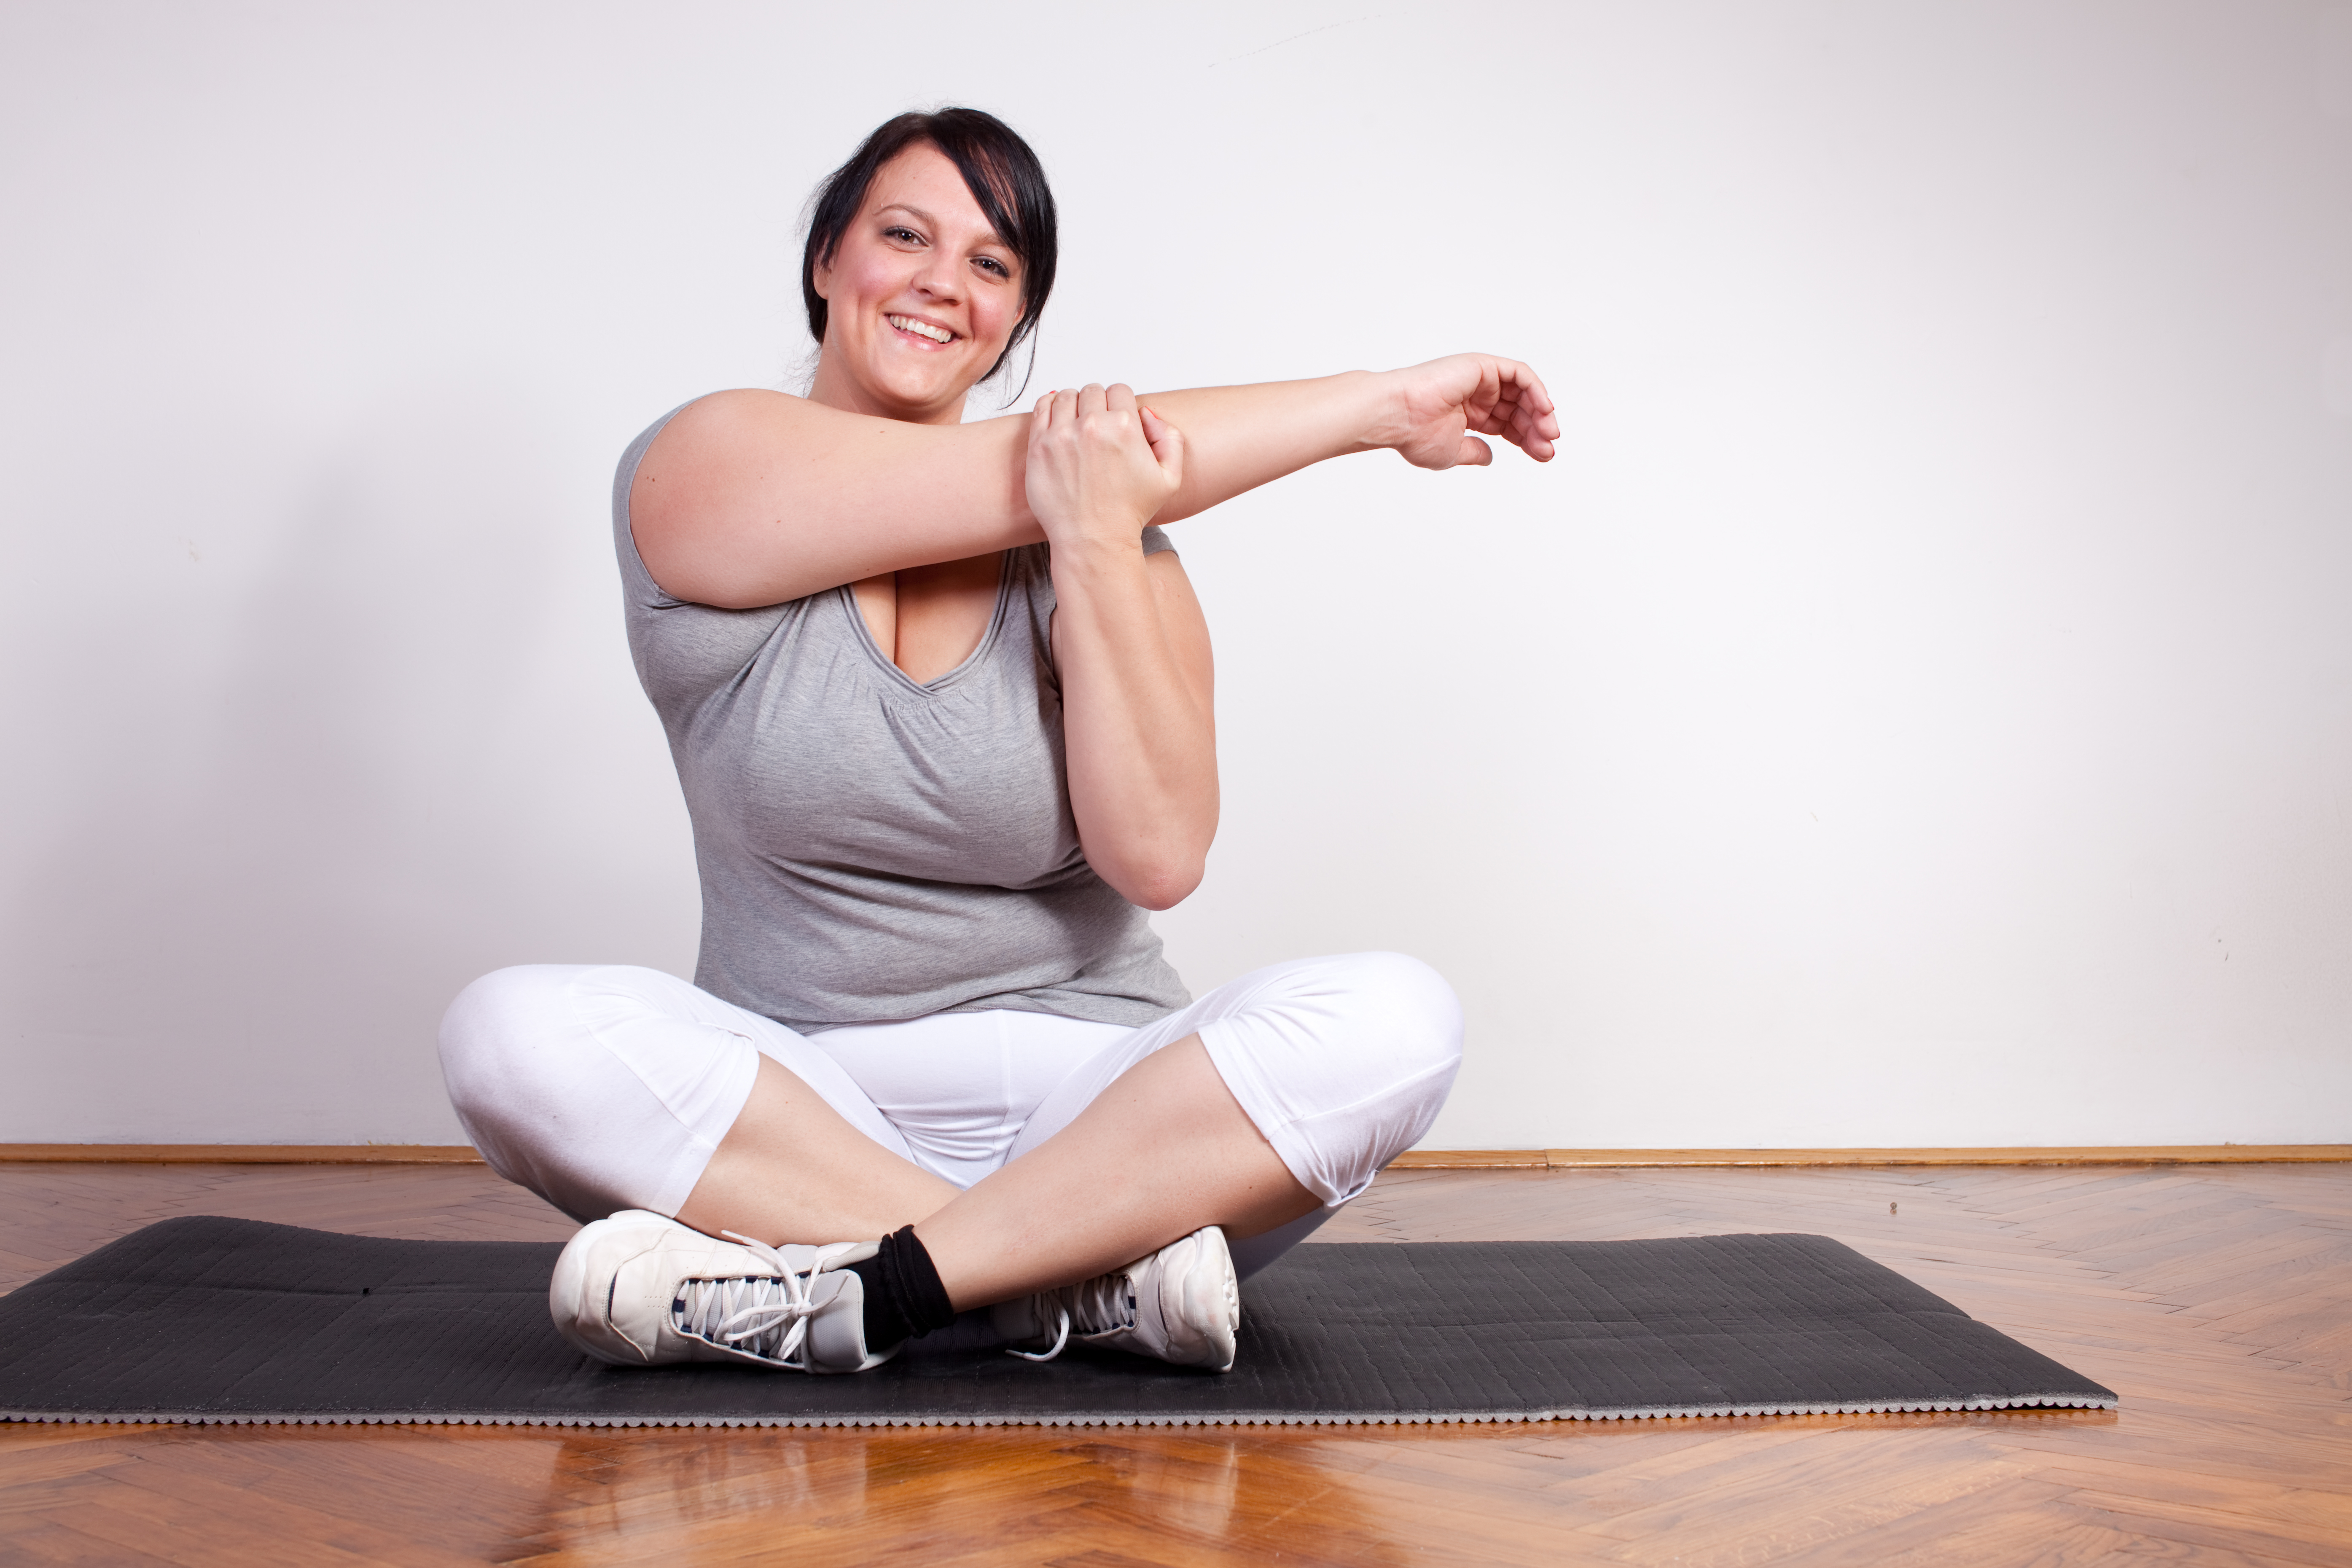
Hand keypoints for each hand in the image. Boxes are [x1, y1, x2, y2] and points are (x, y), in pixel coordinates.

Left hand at [1024, 383, 1186, 547]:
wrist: (1094, 540)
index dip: (1119, 404)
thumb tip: (1146, 412)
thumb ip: (1169, 437)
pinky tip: (1057, 421)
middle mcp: (1092, 426)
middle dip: (1097, 404)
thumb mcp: (1170, 477)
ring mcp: (1061, 435)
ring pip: (1066, 396)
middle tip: (1097, 427)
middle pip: (1092, 391)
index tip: (1116, 420)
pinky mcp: (1039, 447)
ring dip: (1073, 405)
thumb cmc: (1130, 511)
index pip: (1119, 390)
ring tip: (1077, 425)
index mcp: (1125, 427)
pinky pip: (1041, 408)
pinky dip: (1049, 408)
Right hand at [1377, 354, 1559, 469]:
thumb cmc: (1413, 434)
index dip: (1527, 439)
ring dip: (1540, 411)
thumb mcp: (1453, 453)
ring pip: (1522, 391)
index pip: (1507, 424)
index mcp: (1468, 413)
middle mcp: (1475, 393)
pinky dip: (1535, 389)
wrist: (1397, 416)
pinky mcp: (1482, 366)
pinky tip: (1543, 409)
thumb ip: (1474, 452)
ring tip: (1548, 432)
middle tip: (1548, 448)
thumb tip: (1491, 457)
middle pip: (1518, 409)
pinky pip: (1519, 374)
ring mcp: (1479, 378)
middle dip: (1536, 429)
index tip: (1542, 455)